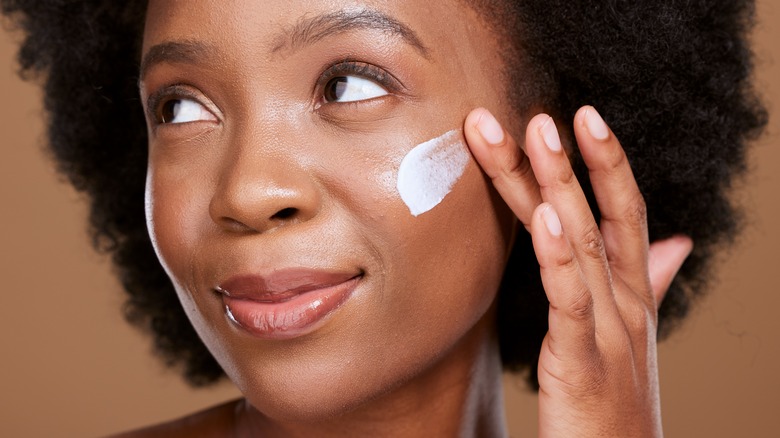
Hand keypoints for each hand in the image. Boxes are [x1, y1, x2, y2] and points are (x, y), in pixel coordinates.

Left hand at [464, 106, 692, 436]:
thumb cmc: (618, 403)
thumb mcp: (632, 336)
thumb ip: (648, 283)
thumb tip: (674, 242)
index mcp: (631, 293)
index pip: (623, 213)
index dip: (606, 163)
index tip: (580, 116)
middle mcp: (625, 301)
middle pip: (595, 215)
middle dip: (567, 160)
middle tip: (537, 111)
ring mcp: (609, 328)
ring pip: (582, 242)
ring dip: (559, 183)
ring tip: (537, 132)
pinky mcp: (584, 362)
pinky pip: (572, 300)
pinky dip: (559, 256)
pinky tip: (545, 217)